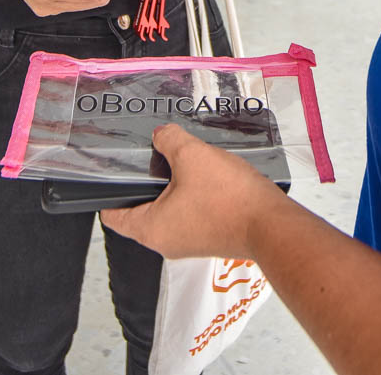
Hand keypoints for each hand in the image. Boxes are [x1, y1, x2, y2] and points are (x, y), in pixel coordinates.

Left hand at [100, 124, 288, 259]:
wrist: (272, 223)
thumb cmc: (229, 198)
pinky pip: (191, 216)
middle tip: (154, 158)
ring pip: (169, 212)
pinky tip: (207, 177)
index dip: (108, 192)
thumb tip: (161, 136)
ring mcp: (189, 243)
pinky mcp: (210, 238)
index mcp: (151, 229)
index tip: (112, 174)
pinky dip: (194, 197)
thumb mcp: (191, 155)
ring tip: (185, 164)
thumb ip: (168, 140)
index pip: (113, 216)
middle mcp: (166, 243)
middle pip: (141, 211)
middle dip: (147, 184)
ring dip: (174, 189)